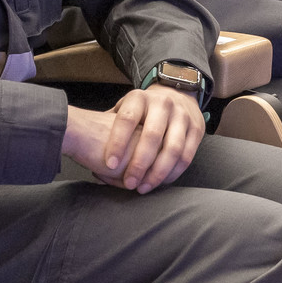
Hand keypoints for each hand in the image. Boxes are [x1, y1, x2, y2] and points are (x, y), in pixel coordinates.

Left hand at [62, 84, 204, 192]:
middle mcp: (162, 104)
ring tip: (143, 188)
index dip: (117, 143)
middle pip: (151, 136)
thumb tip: (84, 143)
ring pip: (172, 149)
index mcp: (139, 98)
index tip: (109, 164)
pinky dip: (173, 172)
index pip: (126, 120)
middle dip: (139, 163)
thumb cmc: (142, 111)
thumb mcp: (124, 108)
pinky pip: (186, 156)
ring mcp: (182, 116)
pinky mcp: (197, 129)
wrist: (177, 95)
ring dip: (157, 173)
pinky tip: (160, 182)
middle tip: (128, 183)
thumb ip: (109, 124)